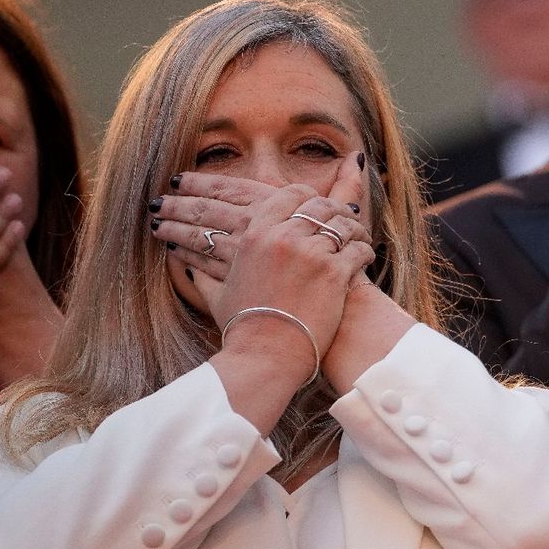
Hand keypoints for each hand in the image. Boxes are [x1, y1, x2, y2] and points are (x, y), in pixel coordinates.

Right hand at [194, 157, 375, 385]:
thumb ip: (204, 271)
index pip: (290, 195)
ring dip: (355, 229)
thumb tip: (183, 261)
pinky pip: (359, 249)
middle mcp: (284, 238)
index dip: (307, 196)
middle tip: (346, 217)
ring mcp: (311, 254)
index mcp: (256, 235)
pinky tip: (364, 258)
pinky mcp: (334, 273)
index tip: (316, 204)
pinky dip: (365, 251)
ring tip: (359, 237)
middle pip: (320, 205)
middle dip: (336, 209)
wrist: (267, 354)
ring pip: (344, 223)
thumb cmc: (244, 327)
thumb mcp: (219, 292)